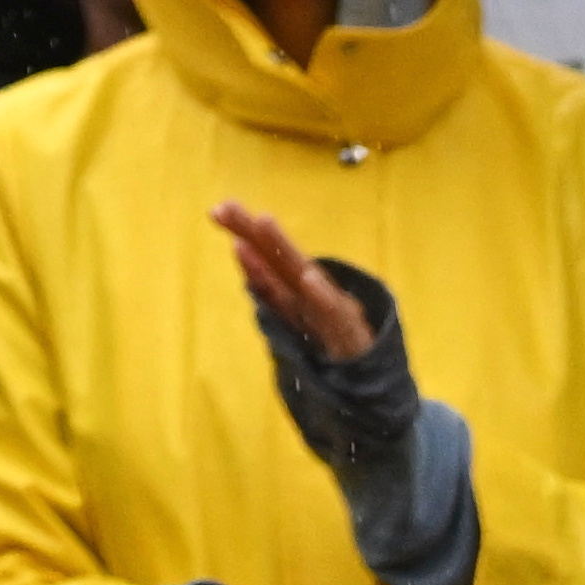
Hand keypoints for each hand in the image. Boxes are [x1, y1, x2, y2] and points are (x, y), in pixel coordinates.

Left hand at [207, 199, 374, 364]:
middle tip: (227, 207)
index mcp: (296, 287)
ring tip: (263, 221)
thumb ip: (268, 284)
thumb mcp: (296, 313)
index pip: (266, 256)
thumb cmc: (331, 337)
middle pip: (278, 258)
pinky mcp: (350, 335)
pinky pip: (334, 316)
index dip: (243, 233)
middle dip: (254, 232)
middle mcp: (311, 292)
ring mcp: (331, 309)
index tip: (215, 210)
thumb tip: (238, 247)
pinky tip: (309, 279)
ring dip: (282, 249)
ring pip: (302, 277)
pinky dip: (322, 297)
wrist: (369, 377)